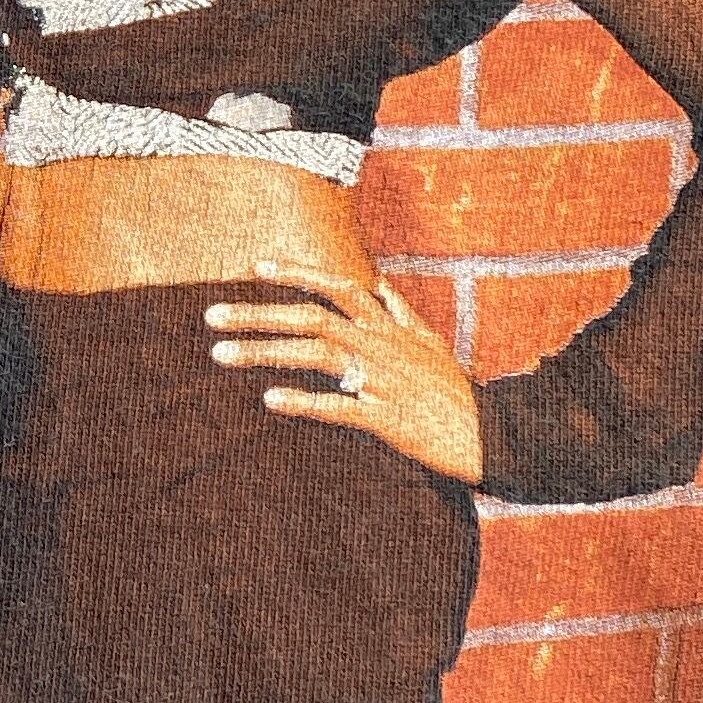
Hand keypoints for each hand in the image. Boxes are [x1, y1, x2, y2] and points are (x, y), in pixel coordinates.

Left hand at [204, 263, 484, 484]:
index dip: (296, 272)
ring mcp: (382, 379)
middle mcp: (380, 345)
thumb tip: (379, 283)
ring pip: (315, 354)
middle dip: (257, 314)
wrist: (492, 435)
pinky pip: (338, 406)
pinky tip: (269, 399)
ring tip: (219, 354)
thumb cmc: (456, 391)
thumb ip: (400, 311)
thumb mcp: (431, 343)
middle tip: (210, 315)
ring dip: (263, 351)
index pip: (337, 286)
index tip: (254, 267)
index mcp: (387, 327)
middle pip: (311, 317)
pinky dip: (304, 401)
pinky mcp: (386, 417)